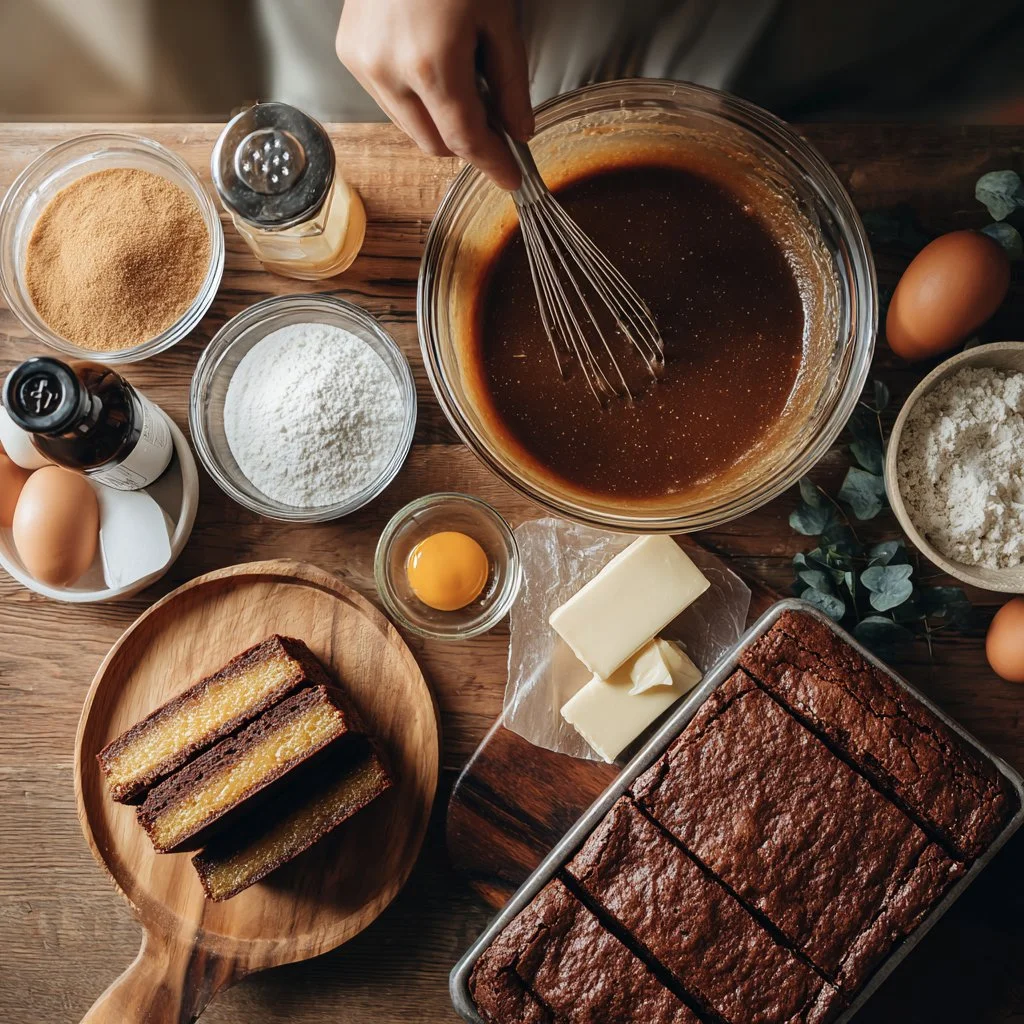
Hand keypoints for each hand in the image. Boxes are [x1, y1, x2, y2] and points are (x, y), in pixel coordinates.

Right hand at [336, 0, 532, 189]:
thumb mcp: (499, 18)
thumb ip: (512, 84)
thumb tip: (519, 132)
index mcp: (431, 64)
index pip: (465, 140)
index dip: (493, 164)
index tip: (511, 178)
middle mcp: (389, 71)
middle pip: (434, 144)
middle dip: (466, 142)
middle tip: (493, 122)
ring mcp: (364, 64)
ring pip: (410, 127)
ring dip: (439, 121)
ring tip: (460, 80)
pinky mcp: (350, 53)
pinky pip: (389, 101)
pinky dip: (414, 99)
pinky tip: (430, 65)